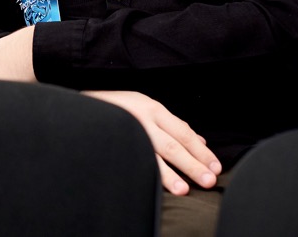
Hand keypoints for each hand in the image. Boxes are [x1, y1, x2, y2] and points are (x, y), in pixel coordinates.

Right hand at [84, 90, 221, 195]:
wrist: (82, 106)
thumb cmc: (118, 107)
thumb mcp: (147, 107)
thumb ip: (173, 125)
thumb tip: (200, 141)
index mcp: (153, 109)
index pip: (183, 132)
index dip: (201, 151)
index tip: (215, 167)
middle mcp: (142, 120)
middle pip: (172, 145)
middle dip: (192, 163)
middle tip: (209, 180)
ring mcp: (127, 133)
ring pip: (152, 156)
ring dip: (170, 175)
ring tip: (184, 189)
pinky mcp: (114, 144)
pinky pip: (132, 162)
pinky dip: (145, 174)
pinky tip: (153, 186)